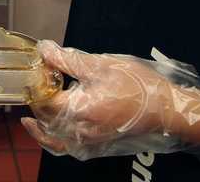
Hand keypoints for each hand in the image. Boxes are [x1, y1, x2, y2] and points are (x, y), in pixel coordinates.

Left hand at [22, 40, 199, 159]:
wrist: (165, 109)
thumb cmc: (137, 86)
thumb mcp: (99, 65)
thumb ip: (67, 59)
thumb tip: (44, 50)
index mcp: (79, 109)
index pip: (43, 99)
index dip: (37, 82)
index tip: (39, 68)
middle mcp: (80, 131)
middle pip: (45, 119)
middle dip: (38, 99)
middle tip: (39, 81)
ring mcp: (88, 143)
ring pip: (52, 138)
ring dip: (40, 123)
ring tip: (33, 109)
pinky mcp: (96, 147)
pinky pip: (66, 148)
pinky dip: (53, 140)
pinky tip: (50, 129)